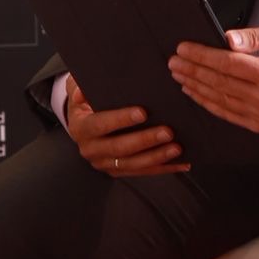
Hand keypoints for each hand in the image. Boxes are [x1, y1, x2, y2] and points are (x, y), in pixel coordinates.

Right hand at [63, 74, 189, 178]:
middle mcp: (91, 149)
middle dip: (145, 141)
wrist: (83, 122)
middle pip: (120, 148)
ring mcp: (105, 163)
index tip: (143, 113)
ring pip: (133, 164)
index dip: (121, 120)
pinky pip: (142, 172)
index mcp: (81, 128)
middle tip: (168, 132)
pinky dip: (163, 168)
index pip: (100, 124)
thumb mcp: (77, 87)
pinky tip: (181, 163)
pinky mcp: (118, 171)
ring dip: (156, 157)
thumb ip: (79, 86)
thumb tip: (82, 91)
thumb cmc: (86, 100)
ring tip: (177, 148)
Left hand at [169, 20, 258, 132]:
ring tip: (180, 75)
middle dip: (193, 70)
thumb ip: (255, 36)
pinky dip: (208, 103)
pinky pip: (227, 114)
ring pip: (220, 100)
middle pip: (219, 82)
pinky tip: (195, 93)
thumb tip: (228, 40)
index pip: (228, 63)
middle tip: (174, 61)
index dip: (202, 56)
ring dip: (195, 87)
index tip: (184, 49)